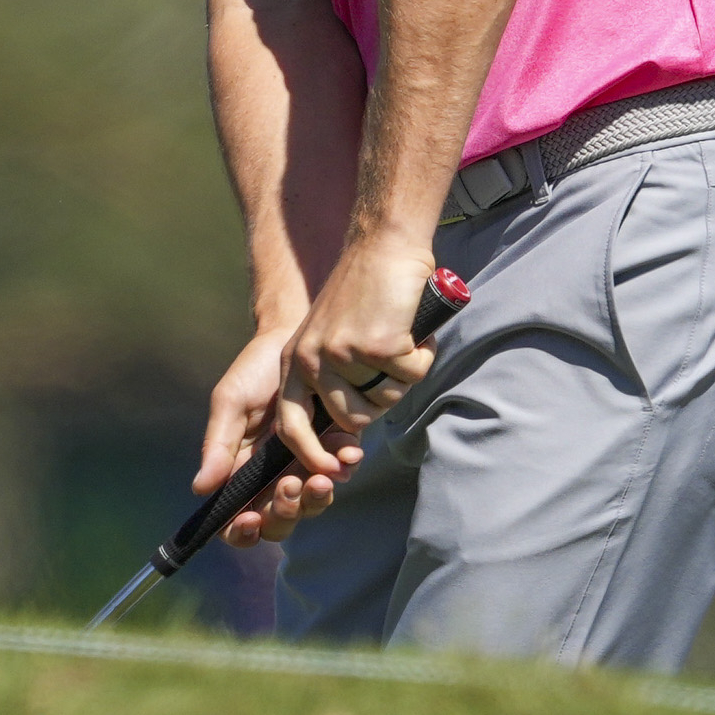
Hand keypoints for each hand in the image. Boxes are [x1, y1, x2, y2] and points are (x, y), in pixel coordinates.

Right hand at [199, 323, 354, 548]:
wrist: (292, 334)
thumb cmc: (254, 370)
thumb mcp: (230, 402)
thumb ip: (218, 444)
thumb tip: (200, 487)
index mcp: (242, 471)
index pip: (237, 518)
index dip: (242, 530)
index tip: (251, 519)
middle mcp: (272, 475)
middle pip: (278, 520)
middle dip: (286, 511)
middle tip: (291, 485)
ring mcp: (304, 464)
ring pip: (311, 503)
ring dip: (317, 496)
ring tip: (323, 475)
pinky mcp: (332, 448)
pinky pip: (340, 470)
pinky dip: (344, 465)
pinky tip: (348, 451)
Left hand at [284, 222, 441, 447]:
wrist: (383, 243)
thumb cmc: (365, 293)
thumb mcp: (330, 337)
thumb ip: (333, 380)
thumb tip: (349, 433)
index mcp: (294, 361)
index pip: (292, 427)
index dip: (313, 455)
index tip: (334, 470)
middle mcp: (312, 360)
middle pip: (353, 420)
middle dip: (382, 400)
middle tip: (391, 363)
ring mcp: (344, 354)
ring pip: (386, 400)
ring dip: (403, 376)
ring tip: (400, 339)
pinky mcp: (377, 345)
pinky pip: (412, 374)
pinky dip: (422, 355)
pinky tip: (413, 328)